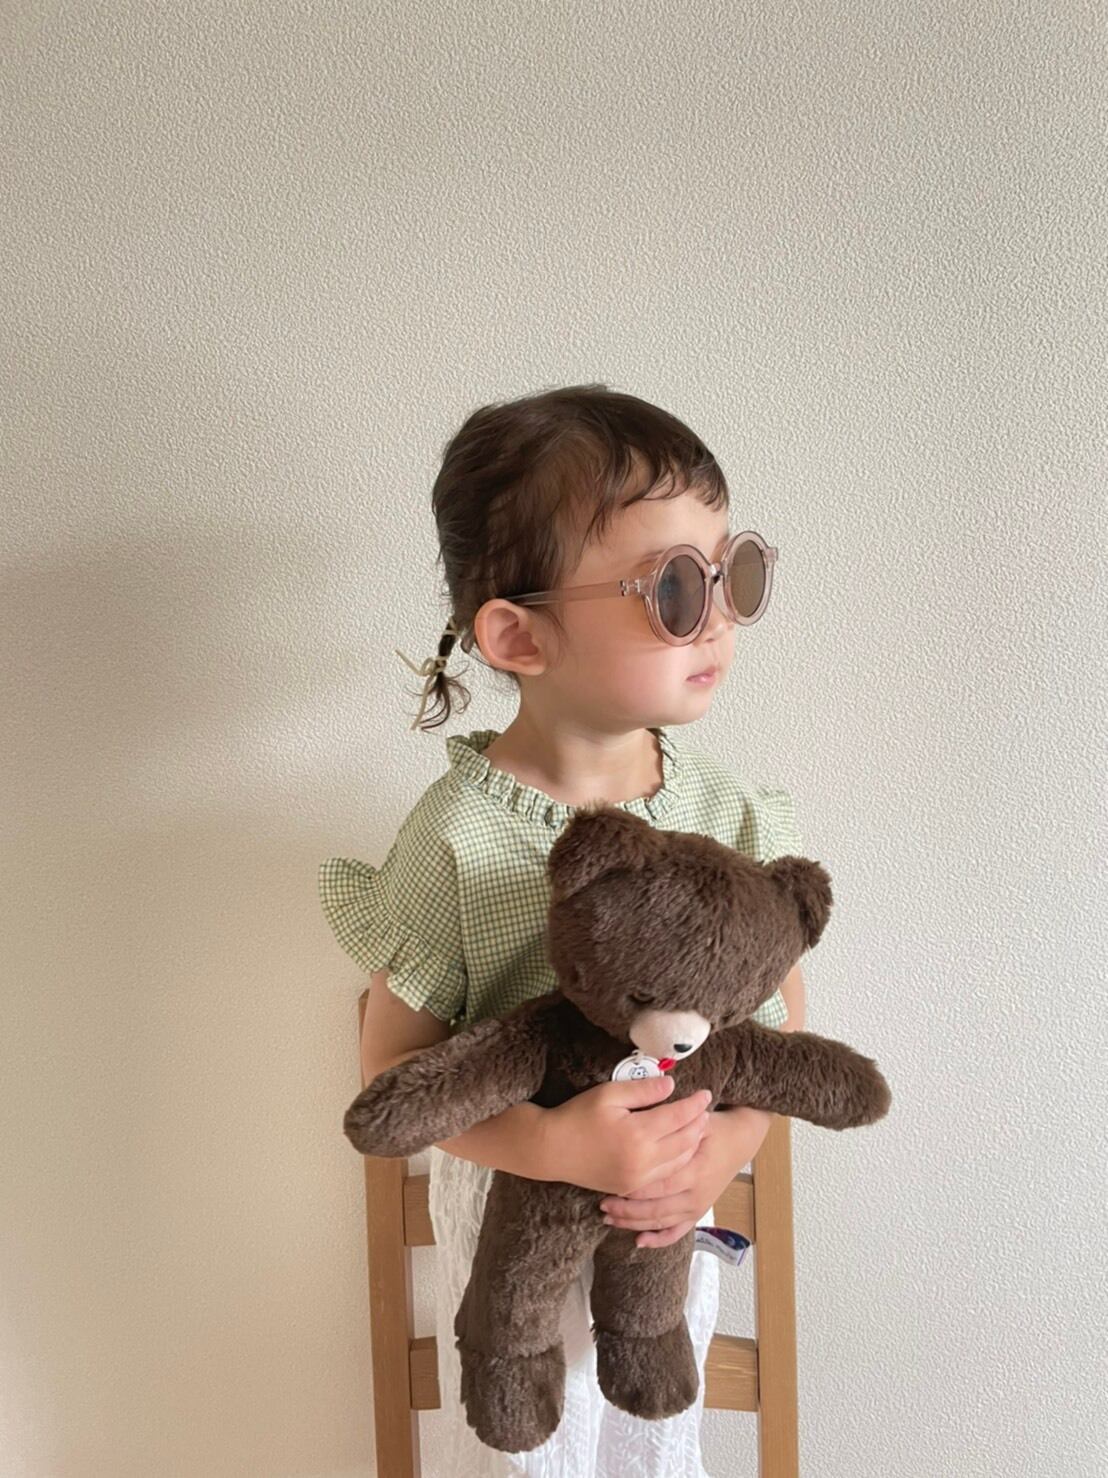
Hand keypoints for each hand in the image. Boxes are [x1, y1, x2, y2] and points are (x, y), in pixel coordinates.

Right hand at [539, 1076, 712, 1195]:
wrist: (551, 1150)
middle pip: (684, 1142)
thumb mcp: (609, 1094)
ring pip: (678, 1162)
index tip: (706, 1094)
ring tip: (698, 1127)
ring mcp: (637, 1178)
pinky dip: (677, 1161)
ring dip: (692, 1144)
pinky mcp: (630, 1187)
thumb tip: (672, 1085)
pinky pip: (663, 1176)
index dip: (695, 1104)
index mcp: (638, 1134)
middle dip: (698, 1124)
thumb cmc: (577, 1116)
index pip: (678, 1117)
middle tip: (705, 1110)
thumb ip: (643, 1090)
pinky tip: (679, 1149)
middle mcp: (643, 1161)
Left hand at [599, 1105, 772, 1248]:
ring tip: (609, 1218)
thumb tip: (652, 1124)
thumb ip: (677, 1126)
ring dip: (634, 1223)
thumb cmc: (715, 1128)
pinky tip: (639, 1241)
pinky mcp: (698, 1213)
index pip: (660, 1183)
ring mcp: (698, 1206)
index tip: (611, 1183)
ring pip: (662, 1222)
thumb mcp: (699, 1121)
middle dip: (627, 1209)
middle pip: (656, 1207)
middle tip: (602, 1205)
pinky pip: (677, 1232)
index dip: (635, 1186)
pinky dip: (658, 1239)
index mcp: (696, 1170)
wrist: (740, 1142)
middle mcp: (697, 1194)